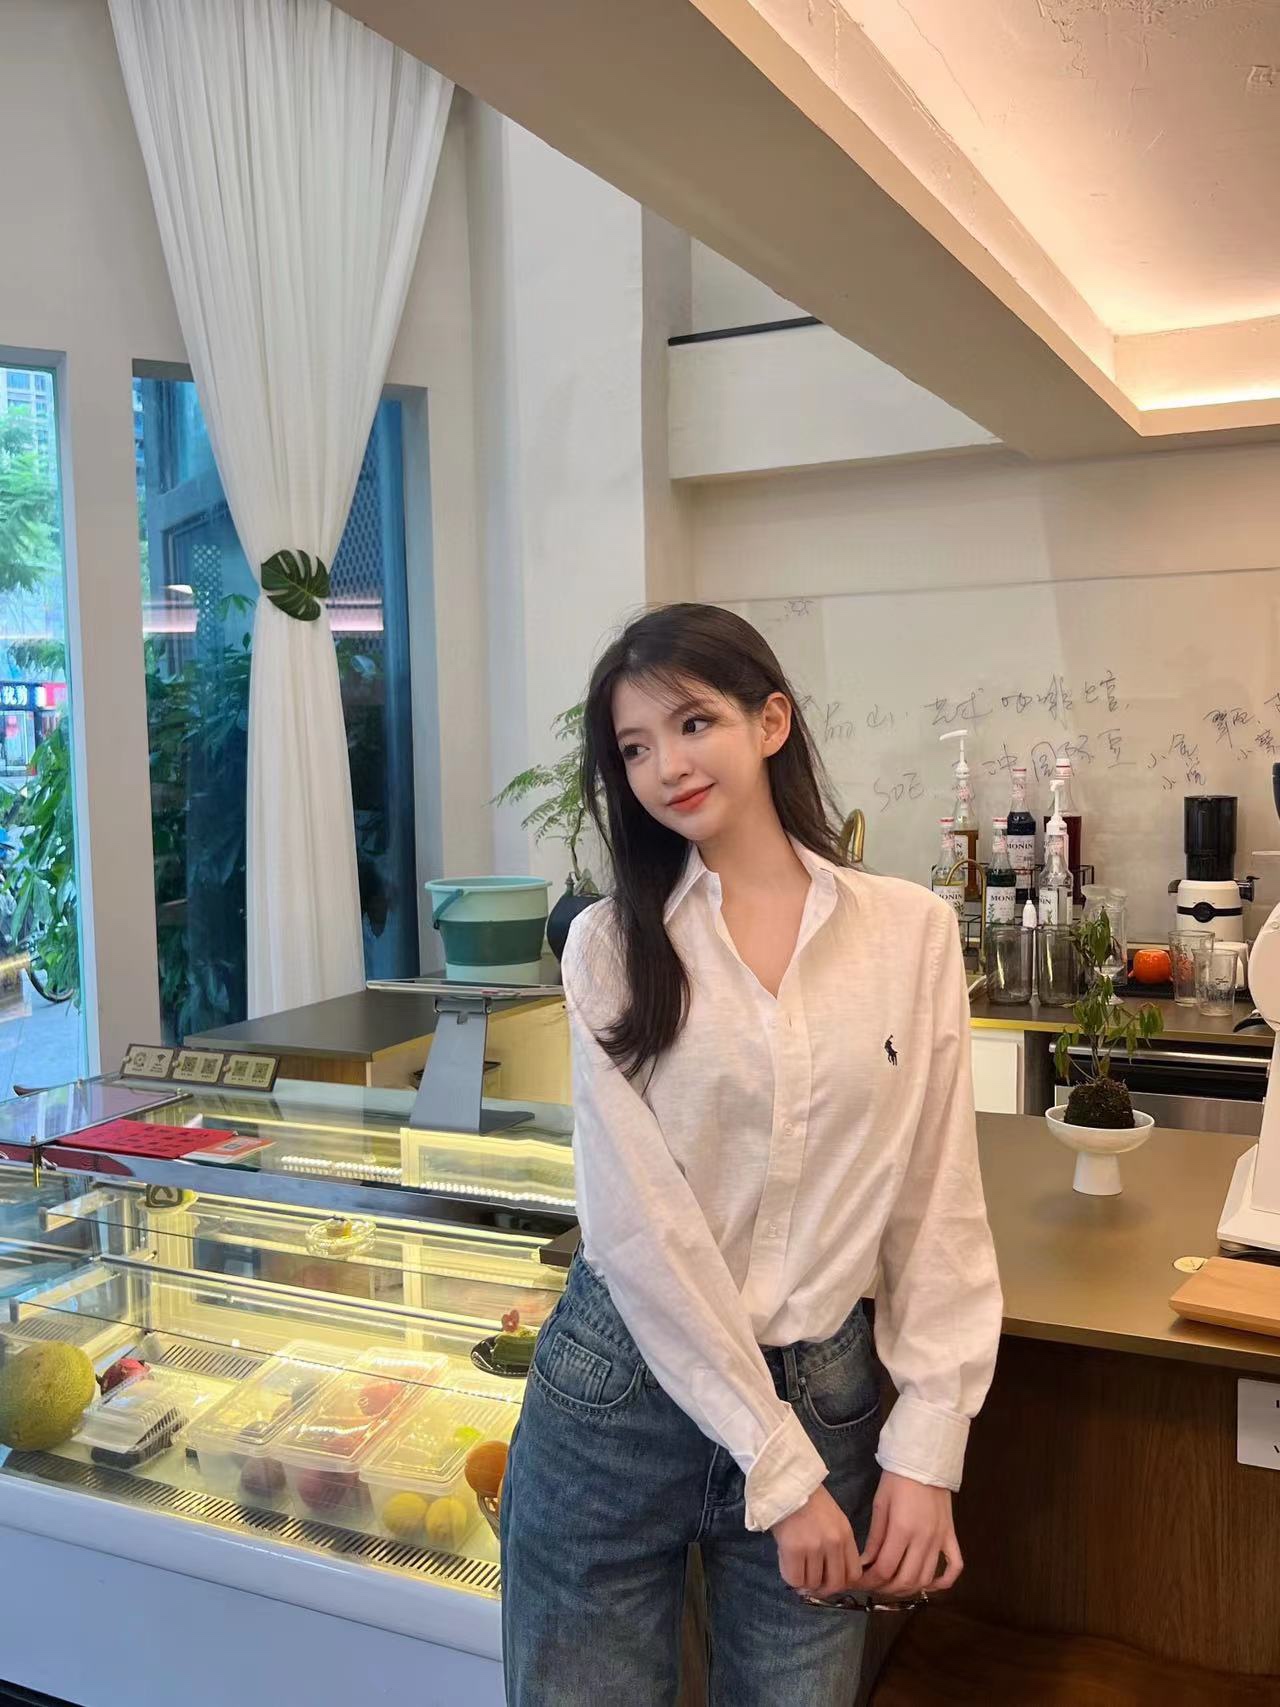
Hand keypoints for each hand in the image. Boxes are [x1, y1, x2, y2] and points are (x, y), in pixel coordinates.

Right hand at [772, 1484, 861, 1596]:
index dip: (841, 1582)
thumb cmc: (807, 1500)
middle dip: (822, 1588)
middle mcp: (834, 1542)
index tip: (829, 1579)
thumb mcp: (833, 1520)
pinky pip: (794, 1578)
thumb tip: (826, 1578)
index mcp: (845, 1534)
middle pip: (835, 1584)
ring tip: (796, 1566)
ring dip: (804, 1581)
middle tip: (811, 1582)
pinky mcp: (794, 1548)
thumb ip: (835, 1546)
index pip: (853, 1574)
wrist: (785, 1482)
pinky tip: (787, 1564)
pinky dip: (790, 1577)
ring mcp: (814, 1546)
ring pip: (813, 1583)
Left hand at [858, 1470, 962, 1597]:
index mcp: (902, 1529)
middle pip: (906, 1580)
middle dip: (886, 1588)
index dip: (870, 1581)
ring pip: (926, 1579)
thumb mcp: (880, 1505)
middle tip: (873, 1585)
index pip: (886, 1569)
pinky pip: (954, 1567)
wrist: (924, 1462)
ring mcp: (940, 1540)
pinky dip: (943, 1582)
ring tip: (893, 1585)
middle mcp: (924, 1539)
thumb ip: (875, 1538)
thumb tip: (865, 1563)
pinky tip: (929, 1585)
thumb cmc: (897, 1480)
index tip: (860, 1581)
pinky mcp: (951, 1537)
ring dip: (909, 1589)